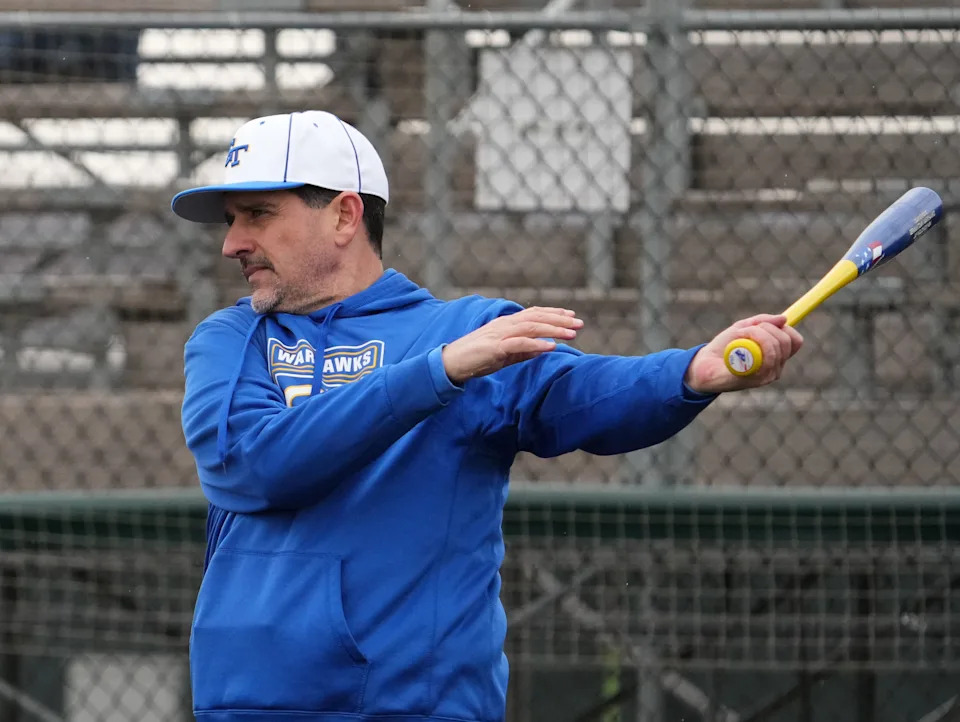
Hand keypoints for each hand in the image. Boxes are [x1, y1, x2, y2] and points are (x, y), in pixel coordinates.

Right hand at [442, 306, 583, 383]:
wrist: (452, 364)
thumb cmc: (477, 358)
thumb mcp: (505, 355)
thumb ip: (524, 351)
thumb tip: (544, 348)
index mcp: (507, 324)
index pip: (534, 313)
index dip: (554, 313)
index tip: (571, 315)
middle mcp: (505, 324)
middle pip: (537, 317)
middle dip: (560, 320)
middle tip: (579, 323)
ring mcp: (500, 334)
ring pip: (532, 327)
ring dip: (554, 329)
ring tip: (571, 333)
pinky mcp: (495, 347)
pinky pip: (519, 343)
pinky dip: (536, 344)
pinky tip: (551, 346)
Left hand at [684, 314, 803, 393]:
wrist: (702, 365)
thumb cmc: (722, 348)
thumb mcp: (742, 328)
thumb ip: (762, 321)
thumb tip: (783, 318)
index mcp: (776, 356)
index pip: (796, 341)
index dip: (784, 329)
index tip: (765, 324)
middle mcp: (776, 368)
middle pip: (786, 342)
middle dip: (765, 328)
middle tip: (745, 330)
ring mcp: (766, 376)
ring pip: (774, 348)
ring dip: (753, 335)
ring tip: (737, 340)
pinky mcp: (755, 380)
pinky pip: (760, 358)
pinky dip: (745, 347)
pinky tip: (734, 352)